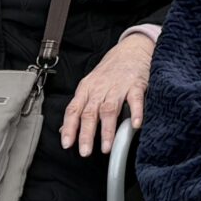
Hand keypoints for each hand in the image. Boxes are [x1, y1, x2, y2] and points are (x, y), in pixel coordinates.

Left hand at [60, 30, 155, 154]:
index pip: (74, 109)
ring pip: (110, 109)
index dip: (69, 127)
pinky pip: (135, 99)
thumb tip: (63, 130)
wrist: (131, 48)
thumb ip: (78, 108)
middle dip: (86, 133)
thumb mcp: (90, 85)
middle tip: (85, 152)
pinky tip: (135, 125)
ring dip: (107, 129)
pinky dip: (136, 112)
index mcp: (87, 89)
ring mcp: (118, 86)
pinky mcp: (136, 85)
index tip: (67, 144)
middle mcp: (100, 88)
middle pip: (90, 112)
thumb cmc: (109, 71)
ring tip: (106, 147)